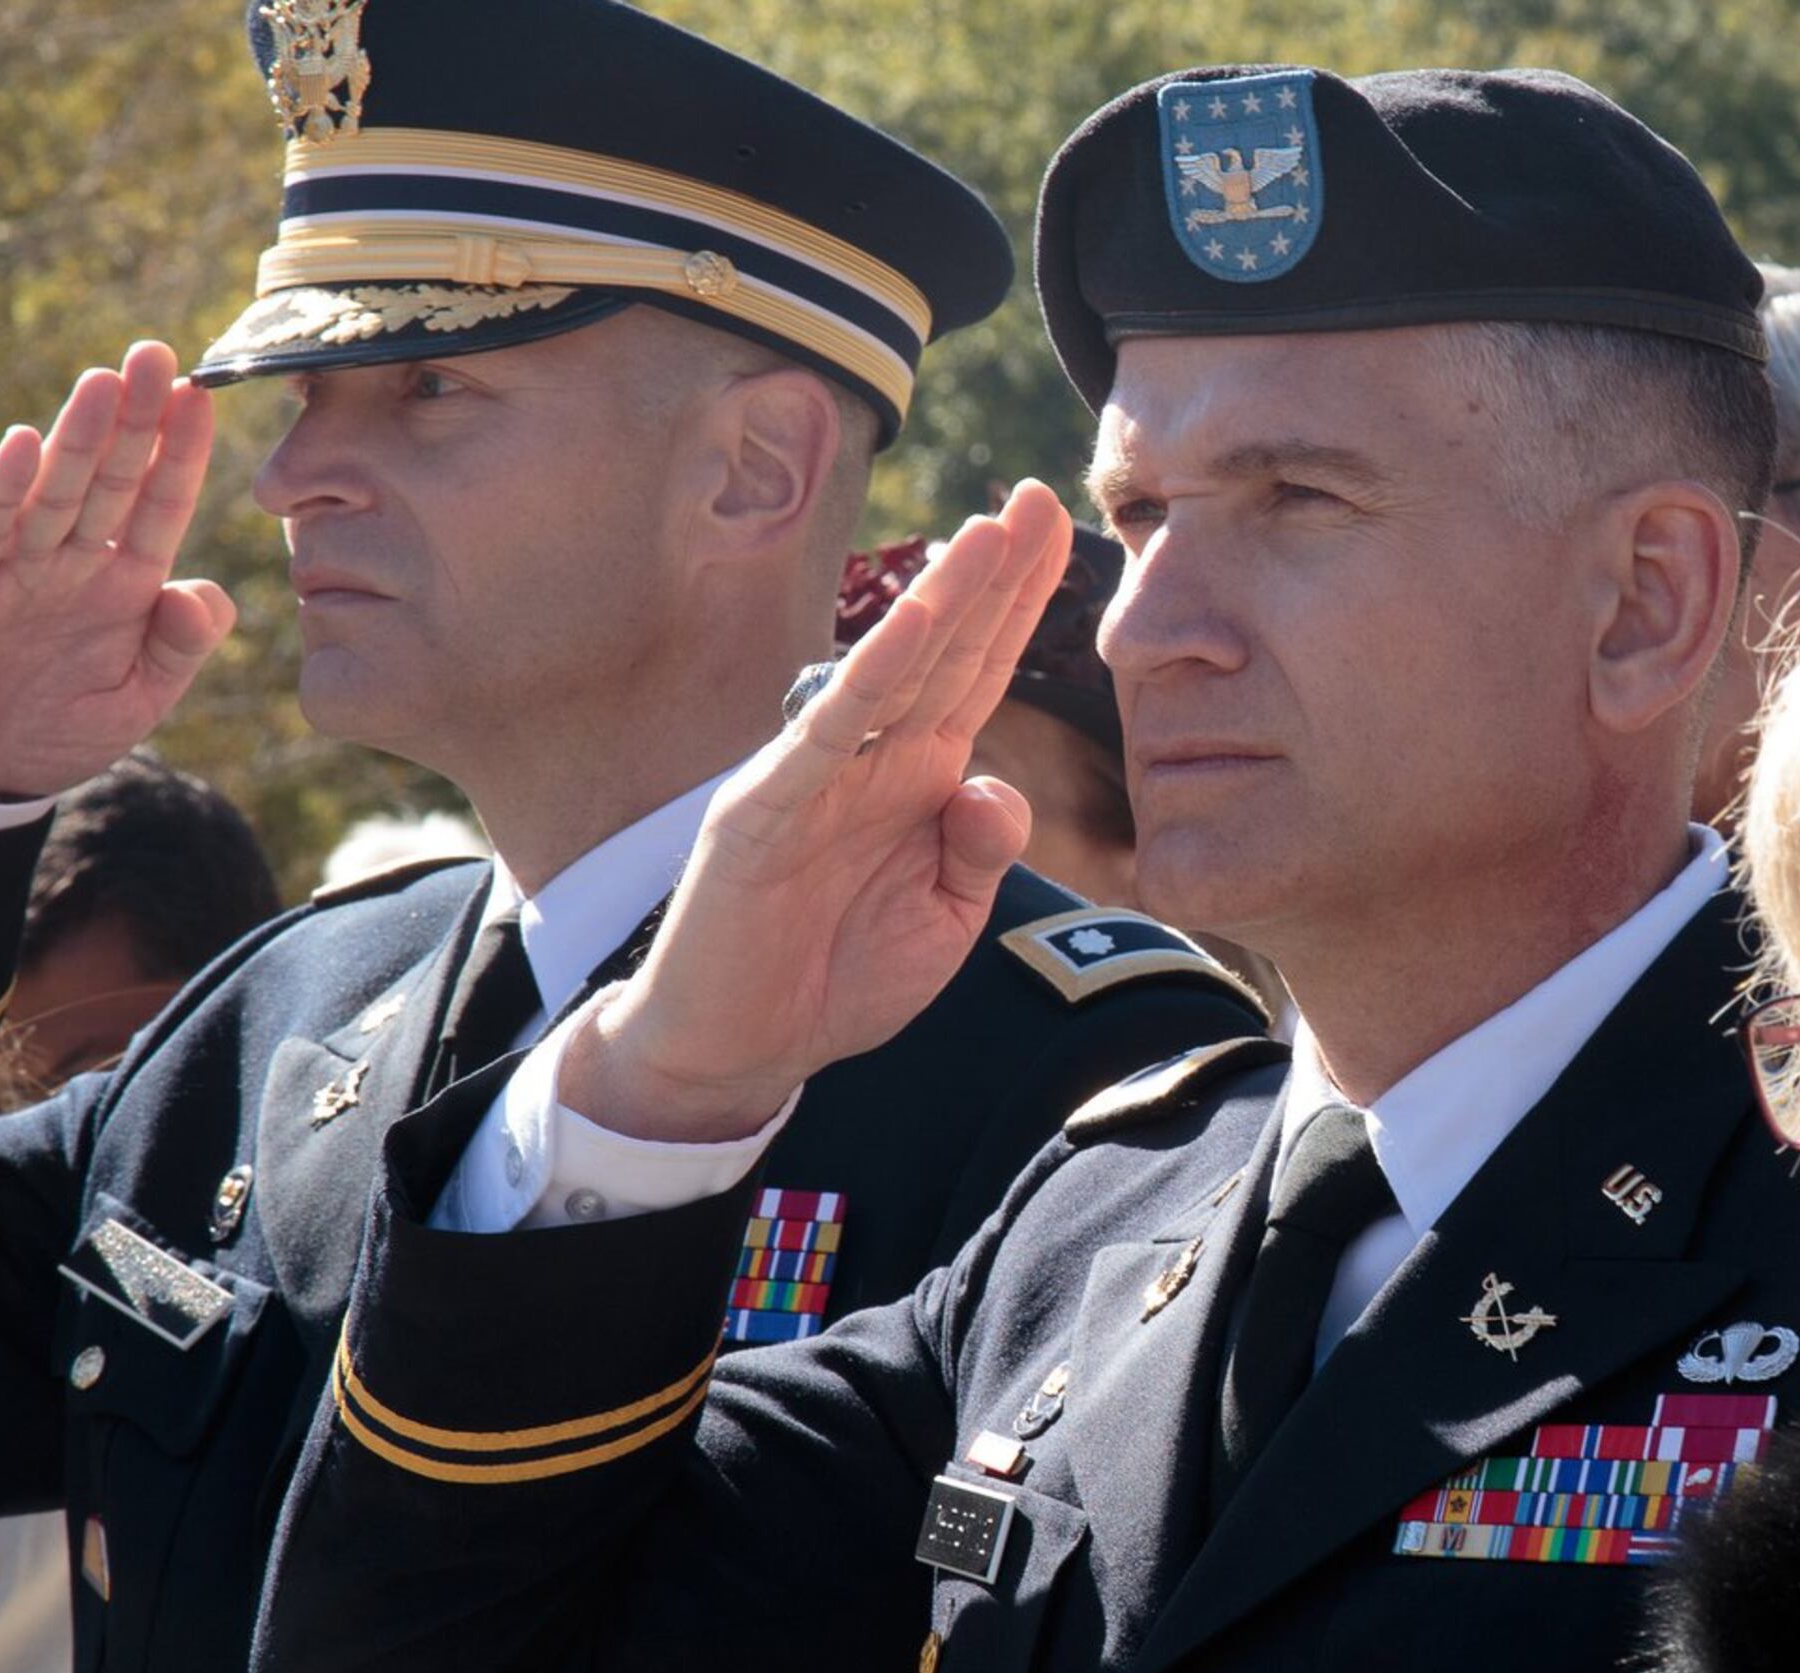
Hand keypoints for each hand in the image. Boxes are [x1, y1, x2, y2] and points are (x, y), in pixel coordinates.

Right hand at [0, 341, 238, 801]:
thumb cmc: (48, 734)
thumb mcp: (131, 704)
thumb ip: (176, 650)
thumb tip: (210, 593)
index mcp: (121, 585)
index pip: (159, 505)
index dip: (181, 454)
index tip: (205, 399)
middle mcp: (69, 561)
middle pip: (109, 478)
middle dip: (136, 419)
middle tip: (159, 354)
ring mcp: (11, 565)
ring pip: (52, 489)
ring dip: (78, 437)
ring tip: (105, 382)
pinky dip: (4, 488)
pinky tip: (26, 444)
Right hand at [569, 481, 1076, 1140]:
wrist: (738, 1048)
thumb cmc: (837, 978)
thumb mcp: (944, 922)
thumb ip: (982, 851)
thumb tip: (997, 783)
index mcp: (919, 779)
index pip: (980, 672)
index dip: (1021, 604)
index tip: (1061, 530)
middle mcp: (871, 759)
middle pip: (947, 651)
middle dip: (996, 576)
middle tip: (1042, 497)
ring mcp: (814, 776)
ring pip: (890, 674)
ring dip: (942, 604)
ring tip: (991, 534)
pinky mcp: (763, 810)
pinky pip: (825, 735)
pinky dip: (869, 679)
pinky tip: (910, 627)